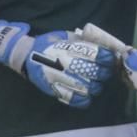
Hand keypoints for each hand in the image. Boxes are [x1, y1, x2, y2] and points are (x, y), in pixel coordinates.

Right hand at [0, 20, 115, 107]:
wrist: (25, 55)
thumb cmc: (49, 43)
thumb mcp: (67, 36)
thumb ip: (84, 41)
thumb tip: (105, 47)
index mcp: (71, 48)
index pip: (99, 56)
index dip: (109, 59)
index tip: (111, 60)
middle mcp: (67, 63)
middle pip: (97, 73)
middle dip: (105, 74)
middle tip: (104, 73)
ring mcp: (61, 78)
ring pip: (89, 88)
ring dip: (96, 87)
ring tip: (95, 84)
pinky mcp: (54, 90)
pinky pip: (75, 100)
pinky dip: (84, 100)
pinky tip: (87, 95)